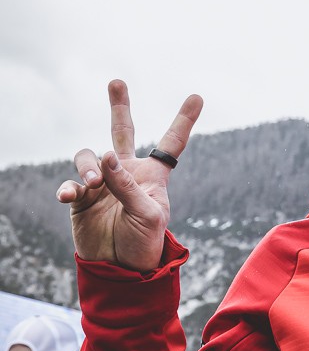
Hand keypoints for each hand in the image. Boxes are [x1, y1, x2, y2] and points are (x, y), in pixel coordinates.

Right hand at [56, 80, 202, 271]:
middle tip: (117, 82)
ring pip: (89, 156)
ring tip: (93, 183)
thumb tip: (105, 155)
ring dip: (89, 166)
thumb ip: (127, 185)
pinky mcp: (81, 198)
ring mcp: (102, 183)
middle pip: (122, 132)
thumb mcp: (146, 214)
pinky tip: (72, 196)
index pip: (171, 144)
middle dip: (120, 107)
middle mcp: (126, 172)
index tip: (197, 97)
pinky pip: (71, 183)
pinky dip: (70, 187)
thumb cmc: (144, 242)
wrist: (121, 267)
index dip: (184, 120)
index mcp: (153, 175)